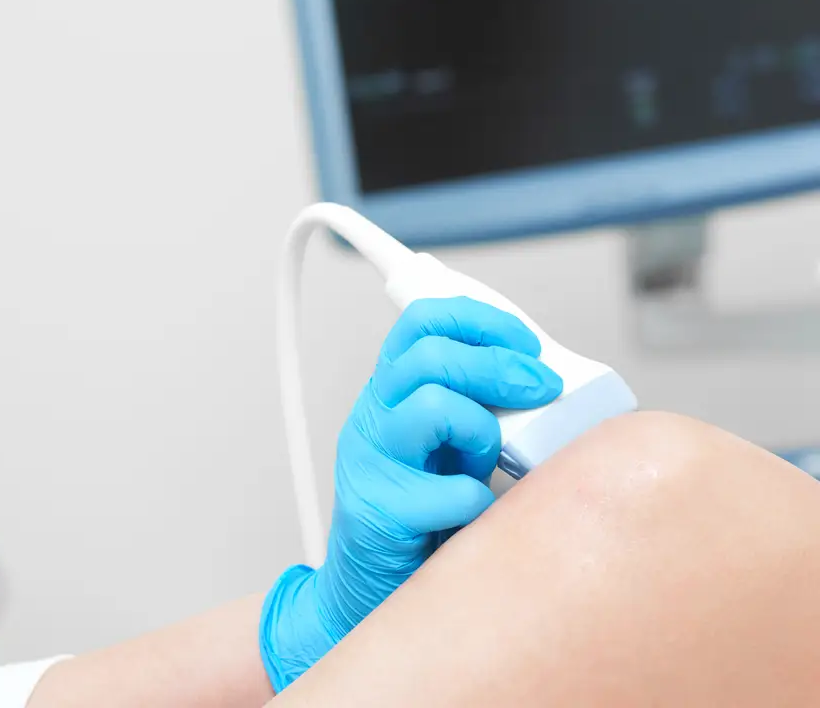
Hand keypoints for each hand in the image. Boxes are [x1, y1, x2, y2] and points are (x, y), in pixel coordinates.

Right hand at [259, 297, 563, 691]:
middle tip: (541, 388)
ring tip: (486, 463)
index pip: (422, 321)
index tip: (526, 343)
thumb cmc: (420, 518)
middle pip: (432, 355)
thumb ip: (480, 409)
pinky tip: (473, 518)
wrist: (366, 592)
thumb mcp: (450, 448)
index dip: (479, 320)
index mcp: (391, 392)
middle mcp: (373, 416)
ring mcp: (369, 461)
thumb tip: (547, 385)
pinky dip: (480, 504)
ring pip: (435, 406)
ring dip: (483, 431)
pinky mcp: (378, 509)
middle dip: (500, 366)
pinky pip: (453, 491)